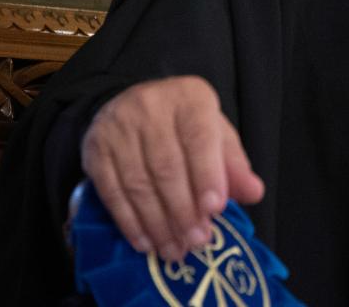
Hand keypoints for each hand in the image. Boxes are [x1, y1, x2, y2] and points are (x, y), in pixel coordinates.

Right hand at [79, 75, 263, 262]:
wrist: (132, 106)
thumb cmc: (184, 125)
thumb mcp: (215, 134)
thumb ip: (234, 164)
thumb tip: (254, 193)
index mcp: (189, 98)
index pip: (198, 138)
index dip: (207, 175)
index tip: (215, 210)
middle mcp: (150, 107)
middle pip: (166, 166)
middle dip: (183, 210)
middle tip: (197, 241)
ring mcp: (118, 128)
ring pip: (138, 183)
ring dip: (158, 223)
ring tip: (175, 249)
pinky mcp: (95, 150)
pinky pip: (112, 192)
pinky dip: (130, 222)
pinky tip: (145, 242)